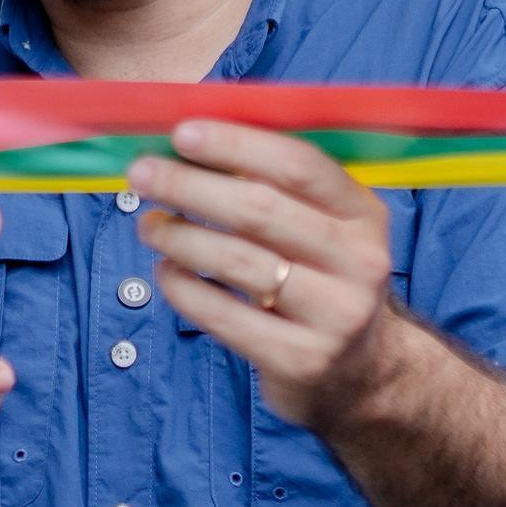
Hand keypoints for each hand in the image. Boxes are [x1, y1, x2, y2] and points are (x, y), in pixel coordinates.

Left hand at [130, 120, 402, 437]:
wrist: (359, 373)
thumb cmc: (321, 280)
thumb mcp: (323, 228)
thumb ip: (274, 187)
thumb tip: (192, 144)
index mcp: (363, 214)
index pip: (299, 166)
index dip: (237, 145)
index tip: (182, 133)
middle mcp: (359, 262)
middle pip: (261, 210)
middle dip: (191, 186)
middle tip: (142, 174)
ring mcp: (333, 315)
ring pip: (238, 261)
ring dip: (180, 236)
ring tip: (149, 224)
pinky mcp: (300, 359)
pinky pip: (224, 316)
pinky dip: (184, 288)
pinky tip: (165, 271)